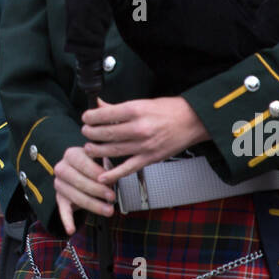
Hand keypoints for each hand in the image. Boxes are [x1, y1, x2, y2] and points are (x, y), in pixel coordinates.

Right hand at [54, 145, 113, 236]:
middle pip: (78, 181)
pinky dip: (67, 221)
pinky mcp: (60, 198)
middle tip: (112, 197)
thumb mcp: (100, 159)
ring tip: (108, 211)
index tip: (110, 181)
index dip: (96, 173)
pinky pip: (63, 211)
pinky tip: (71, 230)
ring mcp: (59, 184)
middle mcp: (62, 168)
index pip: (82, 163)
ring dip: (93, 205)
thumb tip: (114, 176)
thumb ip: (105, 165)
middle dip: (97, 190)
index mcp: (71, 154)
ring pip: (75, 196)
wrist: (79, 171)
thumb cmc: (94, 165)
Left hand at [82, 96, 208, 183]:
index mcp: (136, 110)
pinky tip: (102, 176)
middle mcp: (139, 128)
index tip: (86, 118)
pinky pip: (128, 168)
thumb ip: (118, 107)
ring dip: (96, 150)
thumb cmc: (170, 110)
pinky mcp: (150, 159)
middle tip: (86, 132)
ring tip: (89, 148)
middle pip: (105, 133)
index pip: (105, 115)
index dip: (91, 117)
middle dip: (90, 133)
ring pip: (112, 150)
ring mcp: (144, 145)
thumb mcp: (142, 102)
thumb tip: (99, 105)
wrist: (193, 121)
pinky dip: (113, 174)